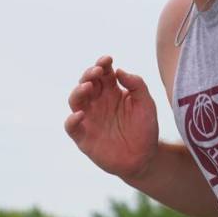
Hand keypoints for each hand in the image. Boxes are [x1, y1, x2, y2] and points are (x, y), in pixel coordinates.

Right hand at [64, 56, 159, 179]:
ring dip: (78, 91)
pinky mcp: (83, 137)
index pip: (102, 73)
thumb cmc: (145, 128)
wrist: (145, 157)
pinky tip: (80, 115)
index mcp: (111, 91)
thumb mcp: (146, 104)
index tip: (108, 59)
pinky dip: (71, 120)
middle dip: (89, 74)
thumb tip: (119, 70)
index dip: (102, 64)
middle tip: (97, 71)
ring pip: (75, 101)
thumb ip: (137, 85)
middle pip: (86, 83)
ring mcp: (89, 119)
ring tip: (88, 87)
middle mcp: (97, 102)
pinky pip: (71, 127)